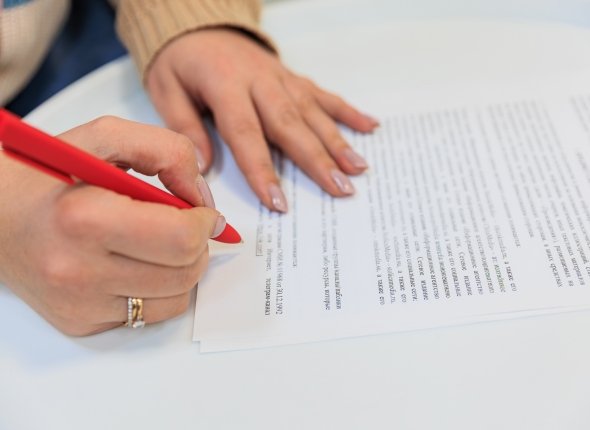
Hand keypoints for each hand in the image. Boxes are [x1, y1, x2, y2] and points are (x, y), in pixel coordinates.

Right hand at [0, 116, 222, 335]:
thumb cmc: (45, 176)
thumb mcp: (104, 137)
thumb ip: (166, 152)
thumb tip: (202, 197)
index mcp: (84, 218)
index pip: (180, 238)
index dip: (204, 222)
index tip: (202, 212)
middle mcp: (79, 270)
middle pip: (185, 272)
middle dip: (197, 245)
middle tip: (183, 226)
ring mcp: (80, 303)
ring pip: (175, 299)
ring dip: (182, 269)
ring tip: (157, 244)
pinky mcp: (81, 323)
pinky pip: (148, 315)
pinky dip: (157, 290)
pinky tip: (137, 265)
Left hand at [146, 28, 378, 211]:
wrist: (199, 25)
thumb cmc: (181, 62)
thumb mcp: (166, 90)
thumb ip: (185, 127)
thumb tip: (203, 168)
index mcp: (225, 85)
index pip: (246, 133)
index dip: (262, 169)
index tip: (278, 202)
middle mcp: (259, 81)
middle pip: (291, 125)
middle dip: (317, 160)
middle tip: (340, 189)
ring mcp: (280, 78)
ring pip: (312, 112)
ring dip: (337, 141)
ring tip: (358, 168)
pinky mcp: (291, 76)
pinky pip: (322, 94)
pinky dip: (347, 111)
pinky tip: (370, 126)